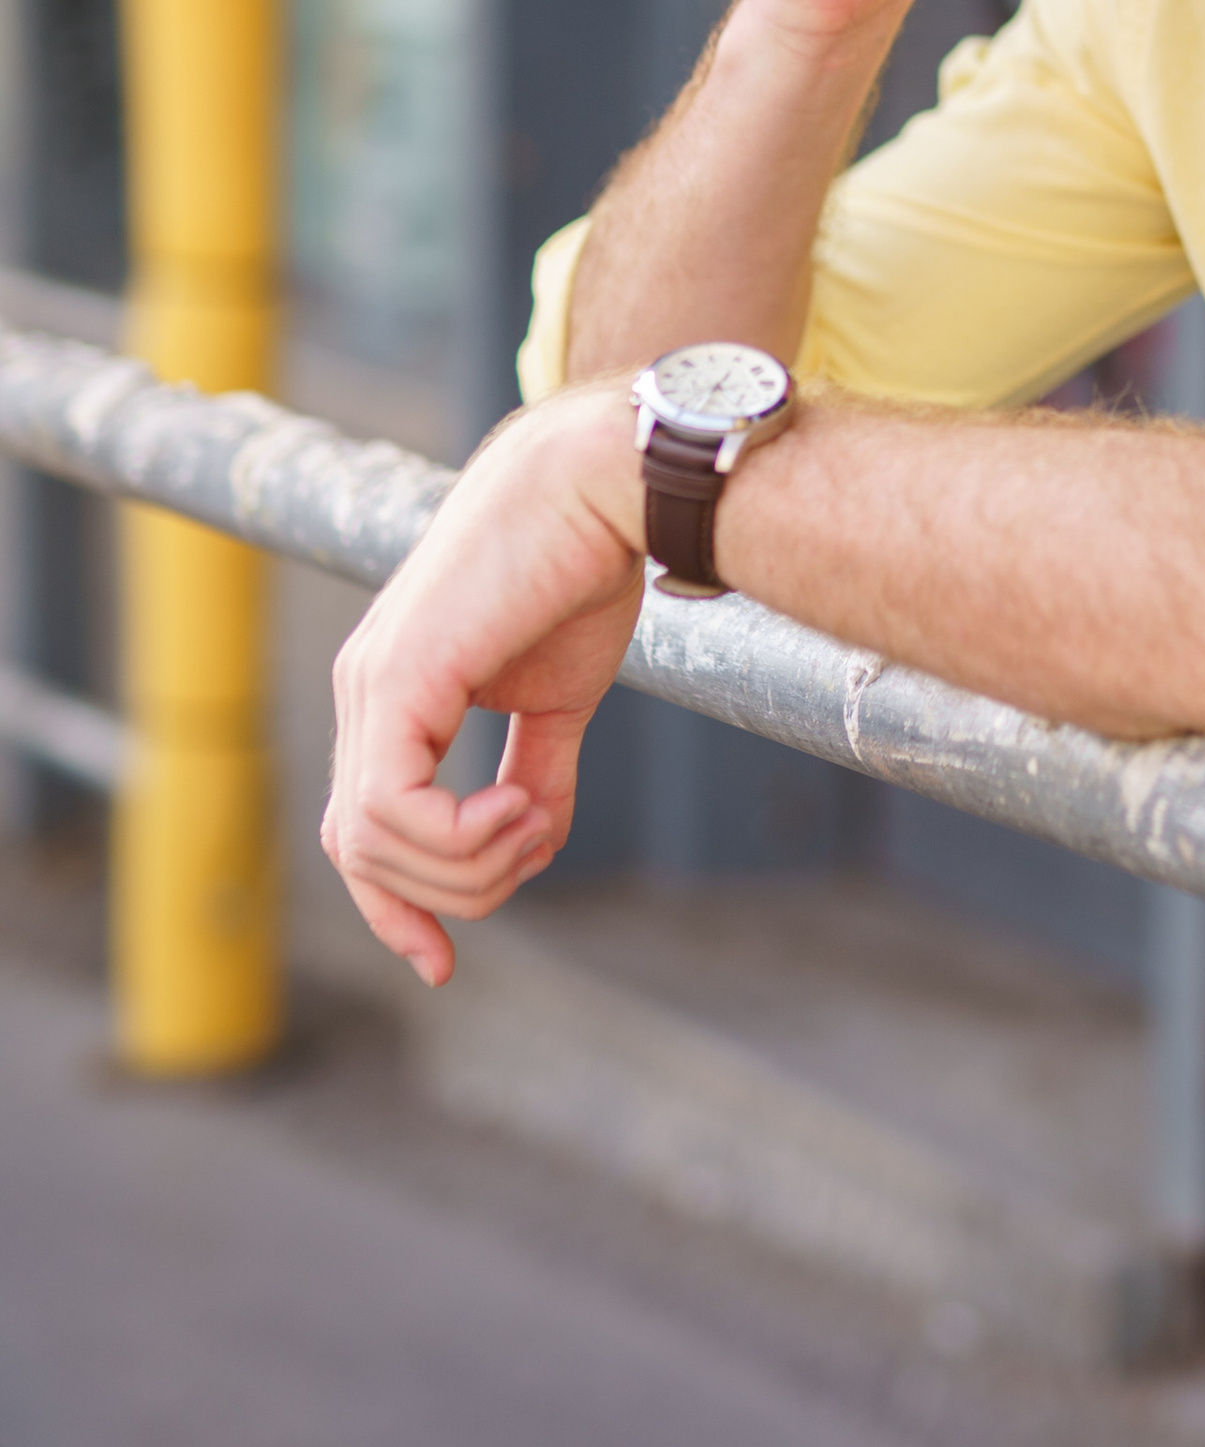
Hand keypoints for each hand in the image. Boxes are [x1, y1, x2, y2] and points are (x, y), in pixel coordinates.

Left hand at [322, 386, 644, 986]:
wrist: (602, 484)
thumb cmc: (585, 567)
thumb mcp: (558, 697)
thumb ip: (535, 769)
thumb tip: (529, 842)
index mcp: (396, 694)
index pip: (360, 831)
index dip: (396, 908)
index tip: (441, 962)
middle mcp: (365, 691)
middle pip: (363, 854)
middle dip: (452, 891)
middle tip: (535, 848)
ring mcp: (373, 683)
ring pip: (373, 844)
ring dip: (467, 865)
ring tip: (538, 820)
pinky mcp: (399, 678)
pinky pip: (393, 809)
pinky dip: (460, 837)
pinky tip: (523, 807)